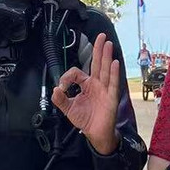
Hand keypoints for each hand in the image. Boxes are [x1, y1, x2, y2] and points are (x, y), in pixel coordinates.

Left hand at [52, 33, 120, 153]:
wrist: (95, 133)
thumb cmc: (86, 120)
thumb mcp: (68, 109)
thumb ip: (60, 99)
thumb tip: (55, 89)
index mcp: (86, 85)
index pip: (77, 73)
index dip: (67, 77)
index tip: (61, 88)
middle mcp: (97, 85)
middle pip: (97, 64)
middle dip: (98, 49)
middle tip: (101, 36)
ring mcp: (105, 90)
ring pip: (105, 70)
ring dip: (106, 56)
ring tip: (107, 44)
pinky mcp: (111, 98)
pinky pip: (113, 84)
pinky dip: (114, 73)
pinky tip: (114, 63)